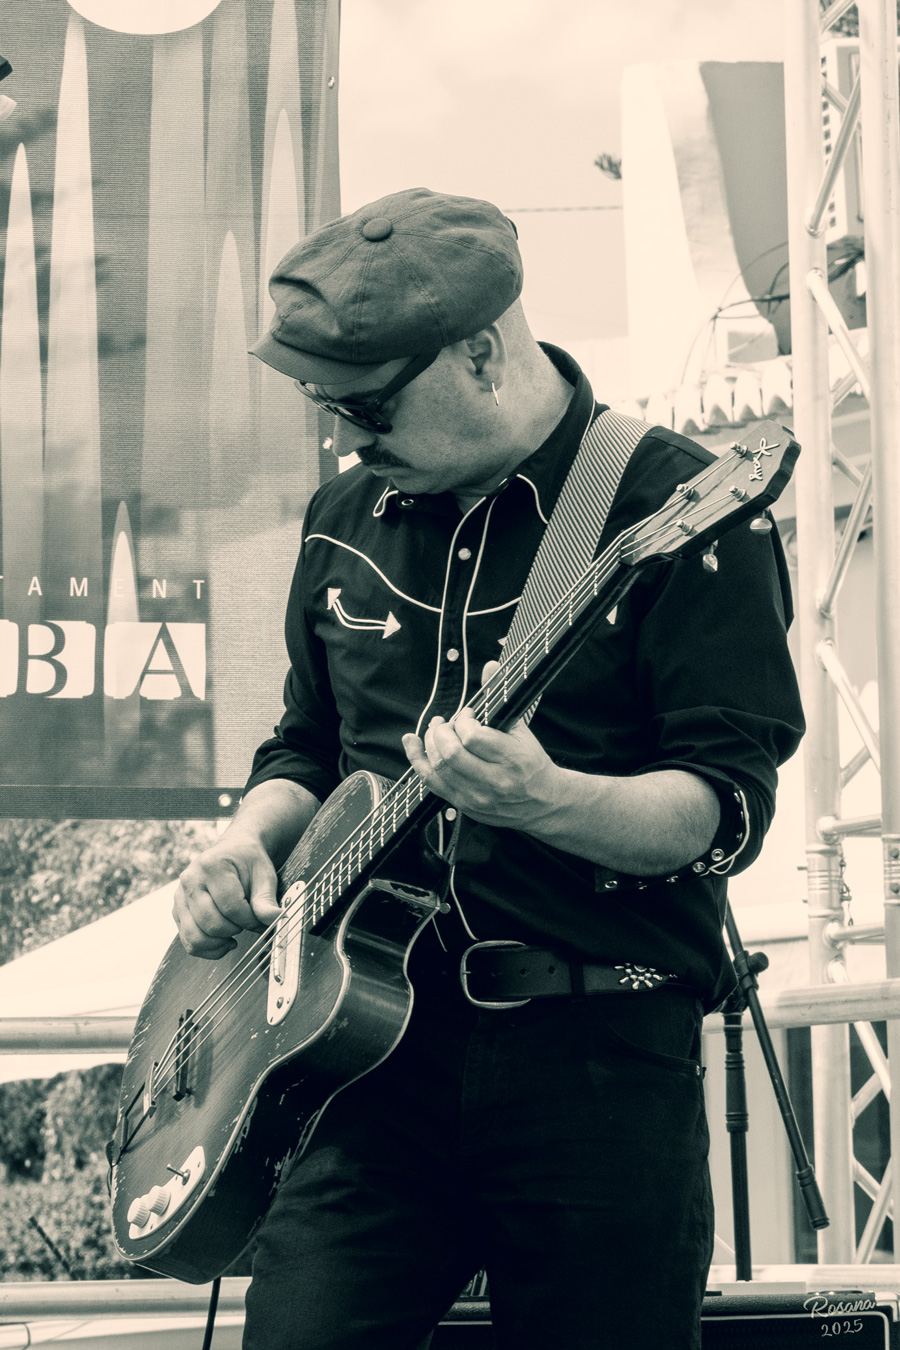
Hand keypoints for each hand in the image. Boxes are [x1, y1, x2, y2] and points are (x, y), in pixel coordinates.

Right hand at [173, 832, 281, 959]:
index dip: (249, 920)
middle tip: (248, 922)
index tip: (260, 920)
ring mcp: (180, 897)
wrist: (233, 851)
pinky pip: (189, 942)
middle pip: (212, 924)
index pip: (230, 907)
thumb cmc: (249, 862)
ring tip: (236, 932)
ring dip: (220, 943)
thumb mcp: (264, 876)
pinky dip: (208, 949)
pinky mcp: (178, 911)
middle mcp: (190, 880)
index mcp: (212, 865)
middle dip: (236, 930)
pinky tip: (225, 941)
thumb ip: (266, 899)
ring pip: (196, 937)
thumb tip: (277, 919)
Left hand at [401, 662, 560, 831]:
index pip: (472, 738)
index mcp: (512, 759)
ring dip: (430, 743)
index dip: (463, 721)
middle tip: (447, 722)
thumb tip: (490, 665)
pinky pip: (431, 783)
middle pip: (450, 755)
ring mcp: (477, 797)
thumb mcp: (521, 728)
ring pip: (438, 768)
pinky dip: (417, 760)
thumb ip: (501, 696)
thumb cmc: (531, 762)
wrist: (542, 802)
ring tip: (436, 730)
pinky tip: (413, 743)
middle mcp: (493, 781)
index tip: (469, 715)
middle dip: (441, 732)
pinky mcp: (464, 805)